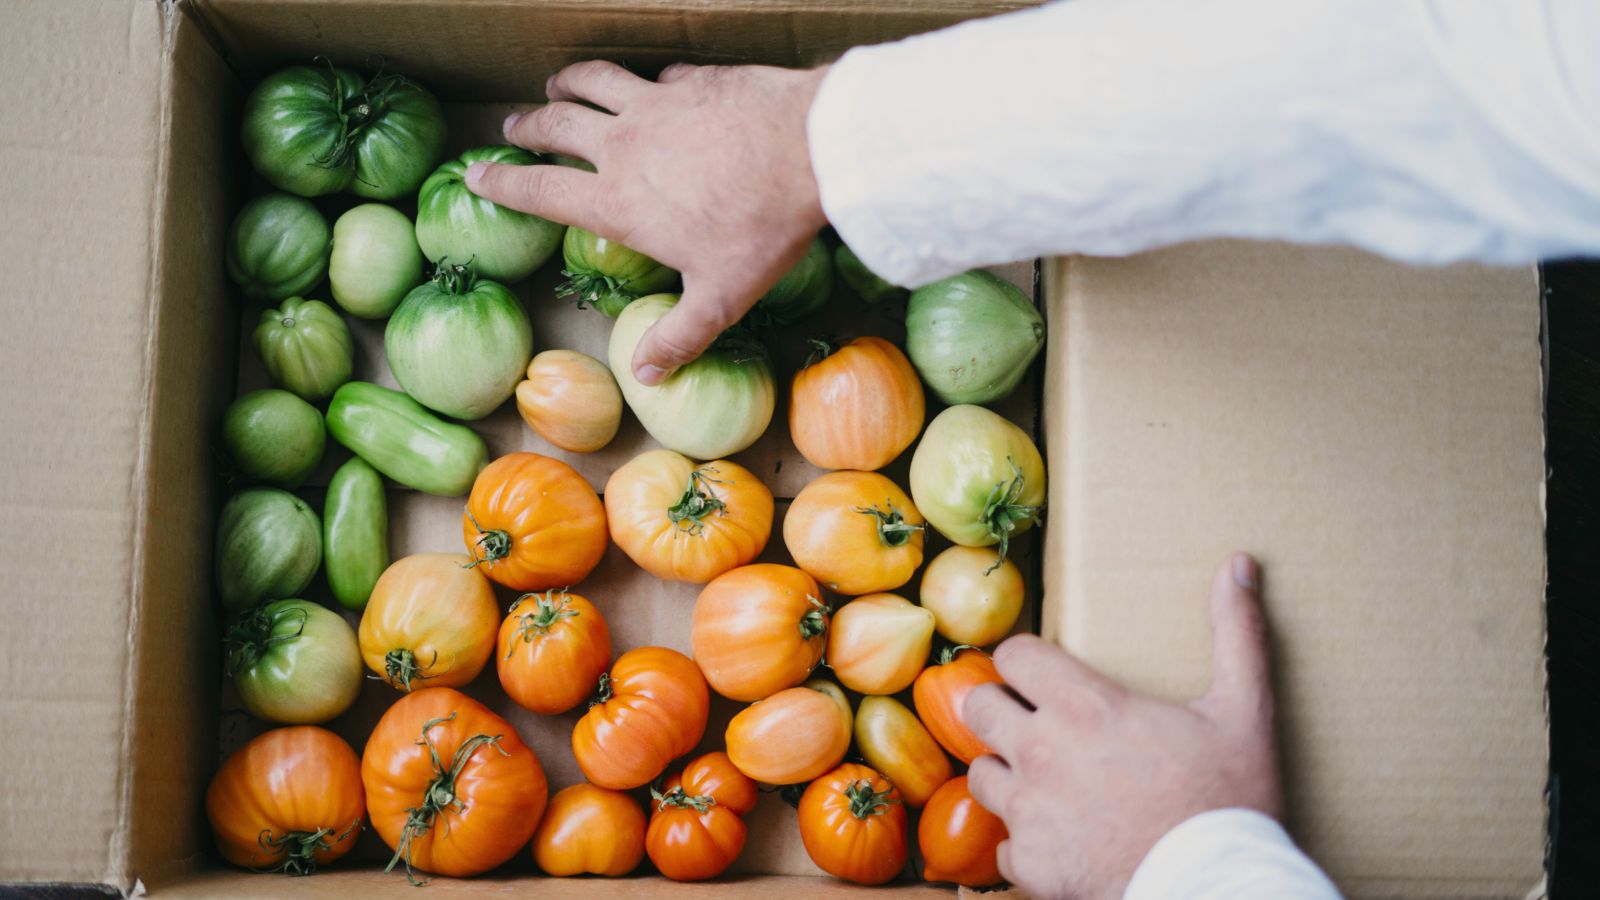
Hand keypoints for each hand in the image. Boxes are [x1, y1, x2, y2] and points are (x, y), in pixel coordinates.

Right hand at [465, 60, 829, 384]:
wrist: (809, 149)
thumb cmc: (761, 229)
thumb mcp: (720, 298)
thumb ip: (679, 336)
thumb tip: (647, 375)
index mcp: (617, 201)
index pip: (541, 190)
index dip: (502, 184)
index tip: (474, 174)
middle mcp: (623, 146)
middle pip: (556, 128)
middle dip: (527, 127)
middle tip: (511, 127)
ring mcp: (656, 105)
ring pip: (594, 83)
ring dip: (568, 84)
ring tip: (555, 86)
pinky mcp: (693, 81)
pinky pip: (655, 77)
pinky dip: (644, 82)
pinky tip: (652, 86)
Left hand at [963, 553, 1280, 899]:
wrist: (1215, 890)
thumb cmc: (1228, 802)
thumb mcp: (1244, 710)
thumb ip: (1236, 633)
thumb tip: (1239, 564)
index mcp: (1083, 706)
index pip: (1013, 654)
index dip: (1027, 659)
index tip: (1045, 672)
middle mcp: (1040, 752)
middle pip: (978, 706)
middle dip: (1000, 707)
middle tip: (1033, 719)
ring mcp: (1029, 811)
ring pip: (980, 774)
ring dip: (1006, 772)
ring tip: (1045, 779)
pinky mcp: (1029, 864)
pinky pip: (1003, 844)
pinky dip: (1026, 841)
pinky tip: (1061, 837)